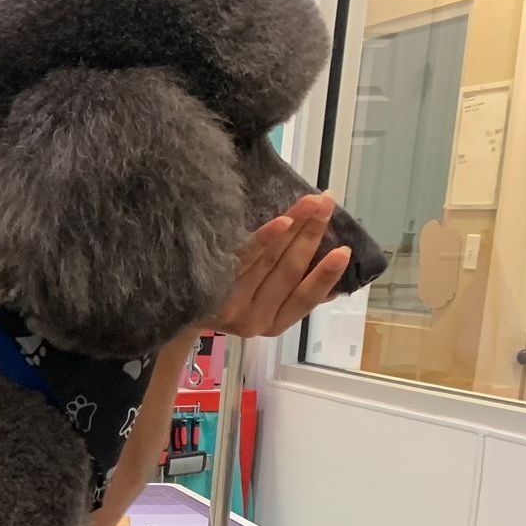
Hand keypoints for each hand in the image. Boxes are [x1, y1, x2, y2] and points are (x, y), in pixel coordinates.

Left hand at [211, 193, 349, 337]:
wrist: (180, 313)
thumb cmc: (234, 302)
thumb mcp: (266, 306)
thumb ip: (295, 294)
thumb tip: (336, 281)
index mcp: (274, 324)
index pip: (305, 299)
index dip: (325, 276)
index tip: (344, 250)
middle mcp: (254, 320)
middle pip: (289, 272)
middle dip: (312, 235)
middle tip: (328, 204)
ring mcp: (231, 305)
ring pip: (270, 261)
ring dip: (296, 227)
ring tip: (313, 201)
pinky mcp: (212, 287)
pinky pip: (243, 258)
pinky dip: (265, 239)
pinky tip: (282, 221)